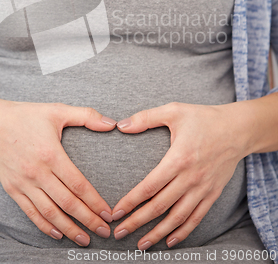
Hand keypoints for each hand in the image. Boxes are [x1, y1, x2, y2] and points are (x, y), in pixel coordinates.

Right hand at [0, 98, 115, 245]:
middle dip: (88, 219)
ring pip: (50, 213)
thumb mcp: (57, 110)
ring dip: (69, 228)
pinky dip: (45, 226)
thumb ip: (86, 116)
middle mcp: (37, 172)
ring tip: (85, 239)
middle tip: (105, 231)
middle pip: (67, 203)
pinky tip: (58, 233)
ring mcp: (23, 183)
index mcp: (51, 154)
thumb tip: (111, 123)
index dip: (95, 201)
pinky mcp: (12, 189)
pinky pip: (31, 213)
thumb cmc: (27, 116)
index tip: (108, 213)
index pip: (78, 184)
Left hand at [111, 101, 249, 249]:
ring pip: (177, 217)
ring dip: (157, 232)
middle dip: (137, 221)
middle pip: (160, 206)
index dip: (131, 201)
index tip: (116, 212)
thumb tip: (120, 125)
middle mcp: (191, 177)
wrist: (237, 129)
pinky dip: (183, 231)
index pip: (149, 186)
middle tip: (119, 232)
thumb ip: (145, 118)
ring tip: (141, 244)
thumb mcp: (173, 110)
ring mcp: (203, 188)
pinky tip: (170, 240)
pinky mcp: (213, 193)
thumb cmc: (203, 118)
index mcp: (178, 158)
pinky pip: (196, 217)